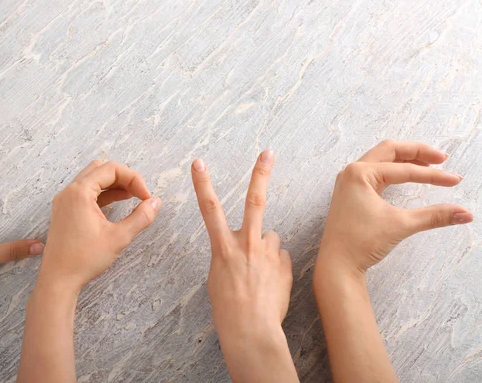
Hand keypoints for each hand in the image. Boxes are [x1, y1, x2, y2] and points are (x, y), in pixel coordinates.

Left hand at [18, 161, 160, 382]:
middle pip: (101, 169)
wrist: (58, 280)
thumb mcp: (118, 237)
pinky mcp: (65, 211)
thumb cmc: (84, 259)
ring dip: (114, 185)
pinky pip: (86, 193)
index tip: (146, 197)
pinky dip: (103, 194)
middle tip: (139, 194)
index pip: (111, 169)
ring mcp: (65, 201)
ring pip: (93, 180)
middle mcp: (69, 191)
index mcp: (79, 192)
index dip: (133, 179)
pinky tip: (117, 205)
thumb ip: (141, 218)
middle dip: (124, 178)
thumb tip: (156, 202)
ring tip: (133, 198)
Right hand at [191, 150, 297, 382]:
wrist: (251, 331)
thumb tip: (250, 244)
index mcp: (223, 248)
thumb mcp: (218, 277)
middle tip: (268, 152)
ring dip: (266, 248)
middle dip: (260, 174)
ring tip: (261, 273)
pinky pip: (279, 256)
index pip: (209, 208)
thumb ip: (231, 254)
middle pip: (254, 201)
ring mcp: (267, 253)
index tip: (199, 163)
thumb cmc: (228, 308)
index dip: (203, 183)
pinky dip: (275, 265)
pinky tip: (271, 283)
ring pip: (270, 236)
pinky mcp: (284, 263)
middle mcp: (246, 244)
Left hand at [318, 140, 472, 274]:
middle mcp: (351, 172)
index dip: (433, 175)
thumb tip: (466, 214)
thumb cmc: (360, 243)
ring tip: (430, 165)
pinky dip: (393, 171)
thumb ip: (434, 216)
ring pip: (381, 160)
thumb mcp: (401, 225)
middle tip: (442, 158)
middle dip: (417, 152)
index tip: (455, 181)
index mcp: (359, 173)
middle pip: (389, 151)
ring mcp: (348, 181)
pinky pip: (375, 173)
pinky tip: (408, 176)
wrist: (337, 264)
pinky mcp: (350, 192)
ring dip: (405, 159)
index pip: (404, 170)